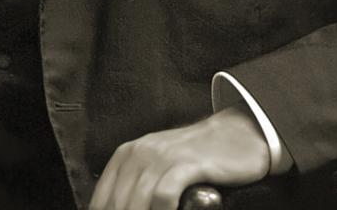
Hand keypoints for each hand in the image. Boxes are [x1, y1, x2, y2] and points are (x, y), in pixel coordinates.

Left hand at [89, 105, 270, 209]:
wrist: (235, 135)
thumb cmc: (194, 157)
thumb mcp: (156, 166)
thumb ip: (135, 189)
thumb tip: (118, 209)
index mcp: (126, 155)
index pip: (101, 201)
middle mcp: (140, 153)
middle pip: (118, 205)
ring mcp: (163, 156)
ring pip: (137, 202)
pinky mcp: (187, 164)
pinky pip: (164, 195)